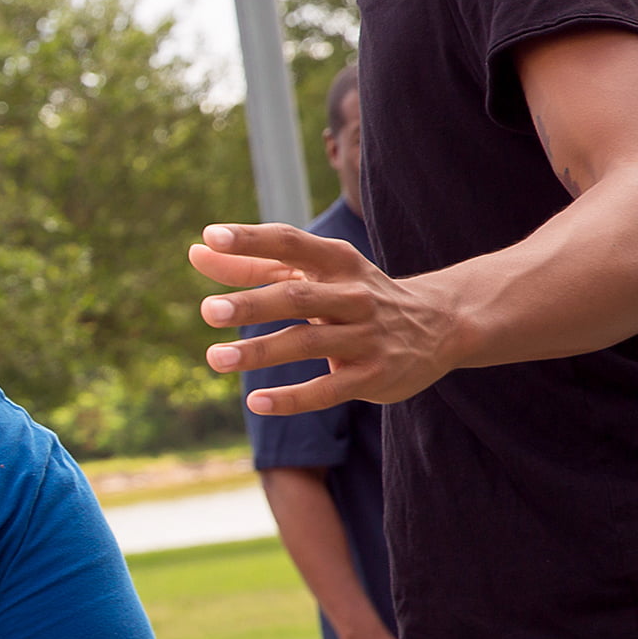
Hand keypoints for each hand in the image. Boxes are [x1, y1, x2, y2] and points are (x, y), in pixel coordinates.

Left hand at [193, 224, 464, 411]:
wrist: (441, 326)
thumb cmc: (354, 295)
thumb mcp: (315, 273)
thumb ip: (254, 265)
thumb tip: (196, 251)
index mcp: (337, 262)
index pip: (291, 242)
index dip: (252, 239)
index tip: (211, 237)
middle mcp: (354, 296)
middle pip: (298, 297)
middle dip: (252, 303)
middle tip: (208, 311)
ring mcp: (366, 337)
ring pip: (308, 344)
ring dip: (260, 352)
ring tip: (215, 358)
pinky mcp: (373, 376)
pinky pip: (328, 390)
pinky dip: (292, 398)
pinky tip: (256, 401)